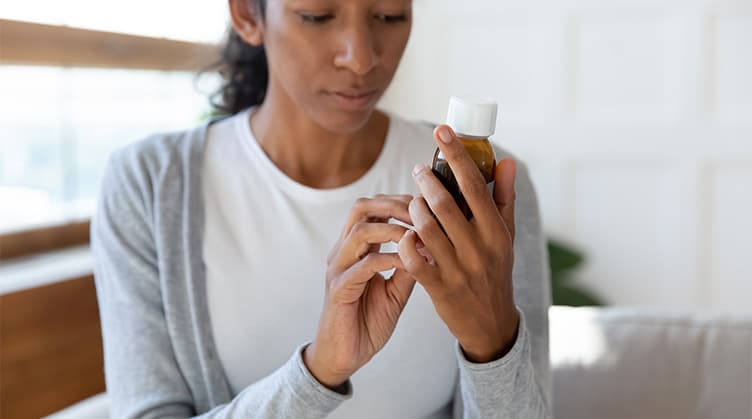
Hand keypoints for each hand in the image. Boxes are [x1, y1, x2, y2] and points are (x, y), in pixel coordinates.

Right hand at [304, 195, 417, 389]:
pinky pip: (364, 265)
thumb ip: (409, 267)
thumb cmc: (367, 322)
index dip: (399, 200)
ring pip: (360, 231)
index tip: (427, 204)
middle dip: (395, 205)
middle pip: (361, 207)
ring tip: (417, 236)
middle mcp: (343, 252)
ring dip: (393, 229)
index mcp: (355, 248)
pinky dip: (389, 259)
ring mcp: (338, 269)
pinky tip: (408, 263)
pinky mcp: (338, 289)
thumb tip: (432, 245)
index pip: (373, 207)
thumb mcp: (396, 290)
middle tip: (423, 213)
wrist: (345, 356)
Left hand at [398, 124, 519, 362]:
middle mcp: (479, 249)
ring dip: (414, 209)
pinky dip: (406, 241)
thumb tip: (507, 160)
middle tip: (418, 170)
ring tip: (412, 200)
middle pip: (445, 204)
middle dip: (426, 181)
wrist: (491, 323)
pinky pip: (414, 259)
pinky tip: (406, 232)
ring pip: (426, 228)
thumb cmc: (496, 270)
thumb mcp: (506, 235)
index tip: (441, 131)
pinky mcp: (439, 288)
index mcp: (496, 231)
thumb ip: (504, 197)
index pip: (474, 184)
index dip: (456, 155)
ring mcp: (458, 269)